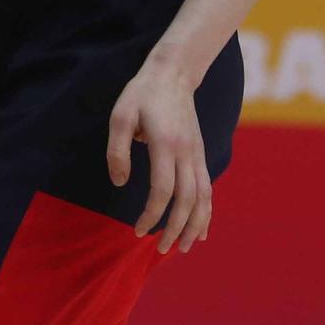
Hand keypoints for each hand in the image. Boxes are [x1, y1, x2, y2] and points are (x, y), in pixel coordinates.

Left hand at [107, 61, 211, 255]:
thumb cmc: (142, 94)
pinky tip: (201, 231)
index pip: (163, 190)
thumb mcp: (120, 115)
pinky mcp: (200, 154)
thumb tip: (121, 184)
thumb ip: (117, 150)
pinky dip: (207, 213)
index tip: (138, 230)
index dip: (152, 214)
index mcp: (166, 144)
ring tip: (181, 248)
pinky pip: (207, 189)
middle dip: (174, 229)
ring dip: (194, 226)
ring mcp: (197, 154)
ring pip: (203, 198)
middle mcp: (186, 153)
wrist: (174, 74)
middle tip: (159, 249)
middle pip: (187, 200)